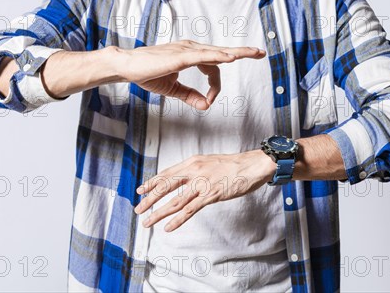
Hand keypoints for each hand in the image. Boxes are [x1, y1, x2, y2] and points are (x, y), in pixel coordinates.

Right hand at [116, 40, 264, 109]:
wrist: (127, 67)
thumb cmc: (147, 73)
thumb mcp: (173, 88)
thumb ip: (189, 95)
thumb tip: (205, 106)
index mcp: (190, 55)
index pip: (213, 68)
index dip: (215, 86)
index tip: (209, 102)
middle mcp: (191, 49)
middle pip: (222, 52)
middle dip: (243, 52)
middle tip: (260, 53)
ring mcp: (186, 50)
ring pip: (217, 51)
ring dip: (237, 52)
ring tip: (254, 53)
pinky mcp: (181, 55)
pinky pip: (204, 55)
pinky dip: (218, 56)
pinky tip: (231, 58)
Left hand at [134, 150, 276, 231]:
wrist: (251, 166)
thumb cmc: (232, 165)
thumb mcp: (208, 162)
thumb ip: (195, 169)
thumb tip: (183, 177)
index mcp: (192, 162)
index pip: (166, 173)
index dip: (151, 182)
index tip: (140, 190)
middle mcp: (194, 172)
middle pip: (165, 187)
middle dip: (149, 199)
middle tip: (138, 209)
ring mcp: (202, 184)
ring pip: (175, 201)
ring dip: (159, 212)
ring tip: (147, 222)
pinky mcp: (211, 195)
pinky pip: (190, 210)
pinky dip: (178, 220)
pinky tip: (168, 227)